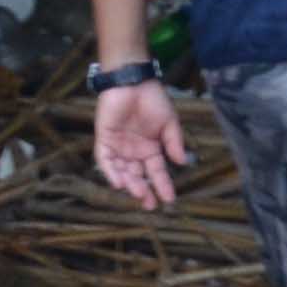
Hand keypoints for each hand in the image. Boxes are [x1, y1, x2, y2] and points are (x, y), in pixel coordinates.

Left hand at [94, 78, 185, 206]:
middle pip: (138, 176)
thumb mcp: (169, 123)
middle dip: (144, 190)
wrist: (133, 82)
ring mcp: (118, 146)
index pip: (156, 171)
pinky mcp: (104, 139)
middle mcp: (133, 151)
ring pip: (123, 171)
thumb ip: (174, 143)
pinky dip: (111, 172)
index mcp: (150, 148)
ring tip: (138, 193)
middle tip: (149, 204)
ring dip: (130, 183)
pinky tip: (119, 182)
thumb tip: (182, 162)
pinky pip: (105, 160)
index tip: (170, 200)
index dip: (162, 185)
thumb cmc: (153, 99)